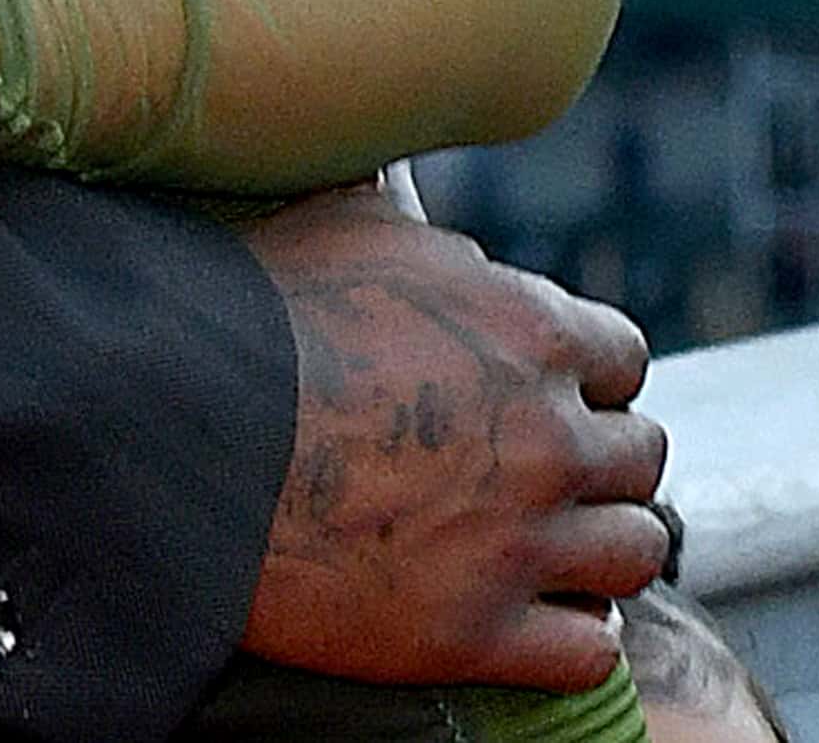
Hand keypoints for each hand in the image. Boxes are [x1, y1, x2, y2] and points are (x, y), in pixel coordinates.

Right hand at [238, 182, 669, 695]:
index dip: (586, 379)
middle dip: (597, 464)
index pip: (625, 360)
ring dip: (596, 551)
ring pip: (634, 556)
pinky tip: (530, 618)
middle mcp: (548, 438)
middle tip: (542, 474)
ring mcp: (519, 543)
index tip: (549, 396)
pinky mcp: (476, 635)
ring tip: (550, 551)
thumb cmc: (253, 320)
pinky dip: (569, 638)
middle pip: (641, 459)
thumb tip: (417, 165)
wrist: (176, 437)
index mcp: (533, 331)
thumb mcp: (347, 223)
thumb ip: (418, 218)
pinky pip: (587, 653)